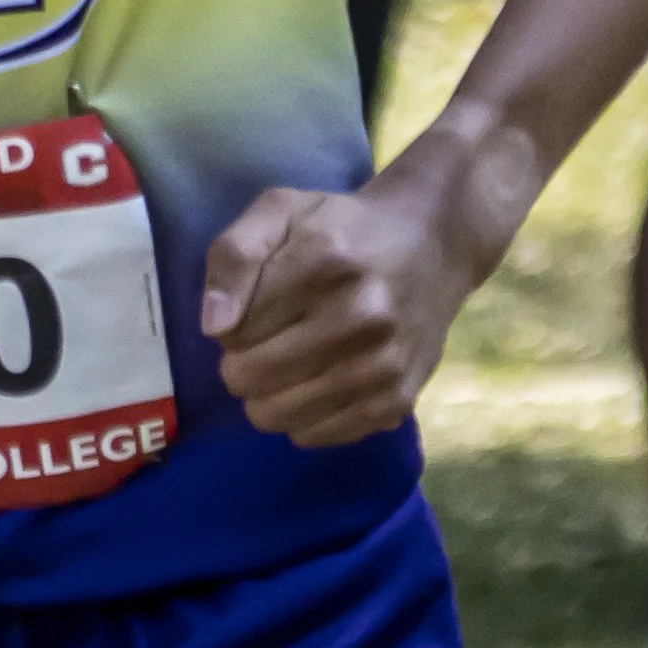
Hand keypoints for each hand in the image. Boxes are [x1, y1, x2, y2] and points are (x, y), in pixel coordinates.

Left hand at [200, 166, 486, 443]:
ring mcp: (382, 366)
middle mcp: (358, 319)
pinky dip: (303, 417)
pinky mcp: (396, 402)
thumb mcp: (280, 211)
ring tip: (291, 362)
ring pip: (277, 415)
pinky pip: (315, 436)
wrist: (432, 246)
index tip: (257, 308)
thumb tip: (215, 327)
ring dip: (268, 395)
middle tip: (267, 340)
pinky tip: (320, 381)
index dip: (232, 323)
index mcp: (322, 265)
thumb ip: (234, 255)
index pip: (232, 330)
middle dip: (242, 363)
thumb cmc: (342, 228)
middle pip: (250, 378)